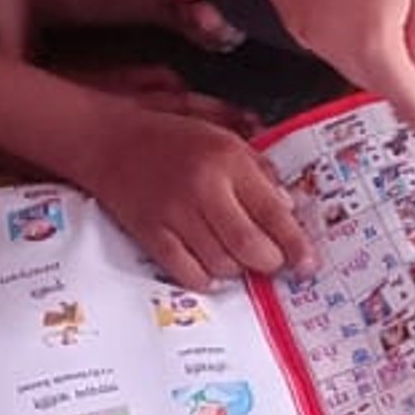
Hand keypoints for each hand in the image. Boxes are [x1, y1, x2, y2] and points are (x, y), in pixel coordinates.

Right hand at [77, 90, 308, 288]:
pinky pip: (188, 272)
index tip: (307, 263)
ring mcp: (174, 214)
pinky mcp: (150, 233)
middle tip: (271, 261)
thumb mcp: (222, 136)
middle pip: (250, 246)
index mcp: (227, 160)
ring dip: (236, 269)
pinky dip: (205, 278)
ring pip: (222, 264)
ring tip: (235, 256)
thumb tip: (288, 208)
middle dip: (268, 262)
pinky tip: (209, 267)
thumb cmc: (170, 137)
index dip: (295, 244)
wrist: (107, 140)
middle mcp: (204, 188)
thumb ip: (258, 170)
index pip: (273, 212)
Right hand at [266, 0, 414, 157]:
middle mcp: (325, 39)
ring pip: (340, 53)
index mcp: (371, 42)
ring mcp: (296, 19)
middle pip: (369, 75)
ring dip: (362, 40)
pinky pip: (315, 27)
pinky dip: (334, 19)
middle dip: (394, 63)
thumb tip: (413, 73)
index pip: (406, 98)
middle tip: (410, 17)